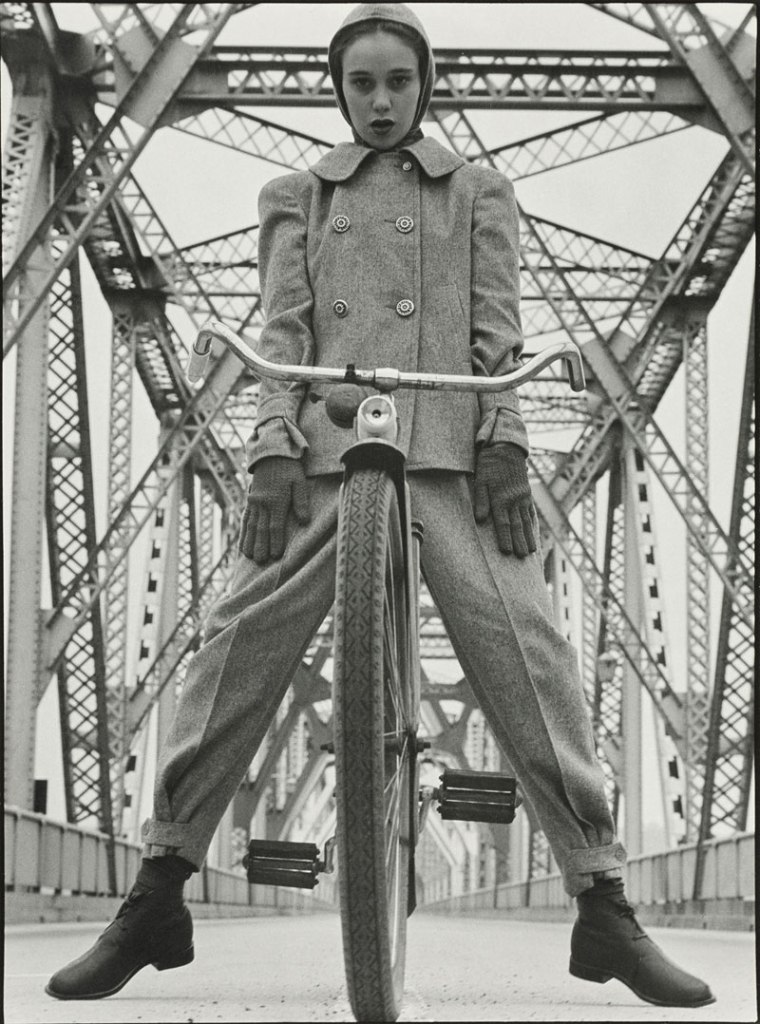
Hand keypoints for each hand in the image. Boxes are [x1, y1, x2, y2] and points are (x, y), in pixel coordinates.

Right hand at [239, 457, 310, 563]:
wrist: (271, 453)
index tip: (275, 556)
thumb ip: (301, 501)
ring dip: (249, 542)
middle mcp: (262, 502)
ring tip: (249, 557)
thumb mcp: (299, 482)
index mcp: (276, 500)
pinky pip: (245, 518)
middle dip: (260, 546)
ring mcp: (254, 501)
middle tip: (260, 562)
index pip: (275, 526)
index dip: (275, 541)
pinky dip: (243, 532)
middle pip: (260, 529)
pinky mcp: (250, 500)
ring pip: (250, 526)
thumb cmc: (290, 468)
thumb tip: (305, 521)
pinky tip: (243, 542)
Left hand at [474, 443, 536, 557]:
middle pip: (517, 525)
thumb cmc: (489, 465)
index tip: (507, 552)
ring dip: (528, 536)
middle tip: (522, 558)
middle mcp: (513, 500)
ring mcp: (522, 497)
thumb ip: (481, 500)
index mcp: (500, 498)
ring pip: (526, 521)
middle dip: (519, 543)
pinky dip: (532, 523)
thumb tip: (480, 520)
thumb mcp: (480, 480)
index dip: (505, 538)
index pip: (503, 523)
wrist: (506, 449)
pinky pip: (530, 511)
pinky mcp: (526, 494)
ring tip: (531, 551)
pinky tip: (533, 532)